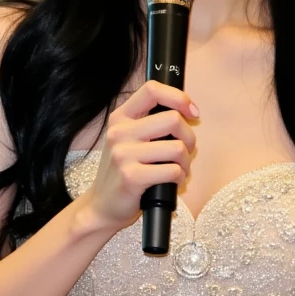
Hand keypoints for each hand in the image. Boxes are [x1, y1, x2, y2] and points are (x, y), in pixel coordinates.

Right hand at [79, 80, 197, 231]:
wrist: (102, 206)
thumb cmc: (123, 172)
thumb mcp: (129, 140)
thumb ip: (150, 123)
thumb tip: (187, 112)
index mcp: (120, 117)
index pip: (152, 89)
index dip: (179, 98)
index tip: (192, 113)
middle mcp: (119, 132)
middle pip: (172, 119)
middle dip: (189, 137)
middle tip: (185, 152)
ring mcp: (123, 154)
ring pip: (177, 148)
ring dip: (186, 162)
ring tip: (178, 170)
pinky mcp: (132, 177)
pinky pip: (172, 171)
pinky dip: (180, 178)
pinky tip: (172, 183)